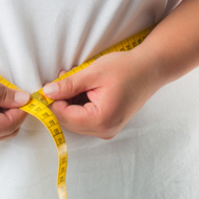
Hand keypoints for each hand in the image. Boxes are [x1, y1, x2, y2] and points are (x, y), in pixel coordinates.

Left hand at [41, 50, 161, 139]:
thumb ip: (69, 85)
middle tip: (63, 77)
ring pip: (76, 119)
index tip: (49, 84)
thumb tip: (47, 92)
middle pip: (69, 121)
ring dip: (70, 101)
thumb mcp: (93, 73)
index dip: (53, 101)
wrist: (150, 69)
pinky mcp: (109, 124)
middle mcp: (105, 130)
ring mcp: (108, 129)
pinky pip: (86, 118)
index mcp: (101, 119)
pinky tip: (84, 86)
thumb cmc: (126, 68)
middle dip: (62, 100)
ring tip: (75, 78)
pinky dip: (80, 103)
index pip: (64, 116)